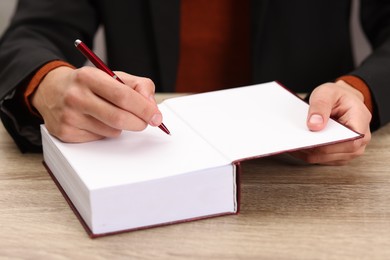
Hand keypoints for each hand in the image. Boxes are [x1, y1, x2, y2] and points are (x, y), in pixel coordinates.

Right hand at [32, 66, 162, 142]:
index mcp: (89, 77)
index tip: (156, 116)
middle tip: (145, 122)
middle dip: (139, 122)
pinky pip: (99, 138)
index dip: (144, 108)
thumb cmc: (88, 84)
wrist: (52, 89)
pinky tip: (96, 121)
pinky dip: (106, 132)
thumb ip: (138, 86)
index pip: (123, 96)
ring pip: (112, 131)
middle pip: (119, 118)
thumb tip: (152, 107)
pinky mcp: (66, 133)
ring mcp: (69, 116)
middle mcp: (76, 96)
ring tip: (111, 114)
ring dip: (121, 127)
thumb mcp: (113, 76)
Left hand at [290, 80, 371, 164]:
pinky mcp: (337, 155)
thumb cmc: (337, 96)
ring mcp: (349, 150)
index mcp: (360, 122)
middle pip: (333, 152)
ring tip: (291, 142)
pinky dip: (306, 153)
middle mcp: (359, 140)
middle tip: (293, 140)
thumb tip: (314, 125)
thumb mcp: (327, 93)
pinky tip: (295, 145)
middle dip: (312, 147)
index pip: (348, 141)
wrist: (340, 100)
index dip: (327, 144)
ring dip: (307, 152)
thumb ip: (320, 106)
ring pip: (323, 158)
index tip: (307, 140)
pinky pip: (319, 159)